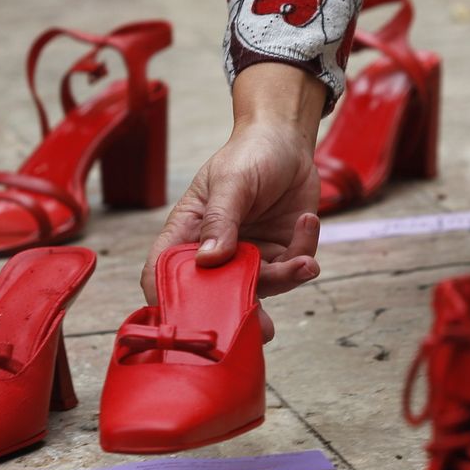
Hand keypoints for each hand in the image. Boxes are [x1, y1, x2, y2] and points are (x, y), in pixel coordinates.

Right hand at [142, 63, 327, 339]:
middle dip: (241, 314)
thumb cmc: (248, 154)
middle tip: (262, 328)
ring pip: (263, 289)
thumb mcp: (231, 180)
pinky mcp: (281, 254)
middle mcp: (215, 253)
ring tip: (303, 261)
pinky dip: (304, 251)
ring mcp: (250, 257)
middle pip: (217, 295)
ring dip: (286, 279)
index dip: (167, 300)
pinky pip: (293, 269)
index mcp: (187, 233)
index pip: (164, 272)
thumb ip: (221, 219)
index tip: (187, 321)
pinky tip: (305, 221)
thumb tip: (209, 259)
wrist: (287, 141)